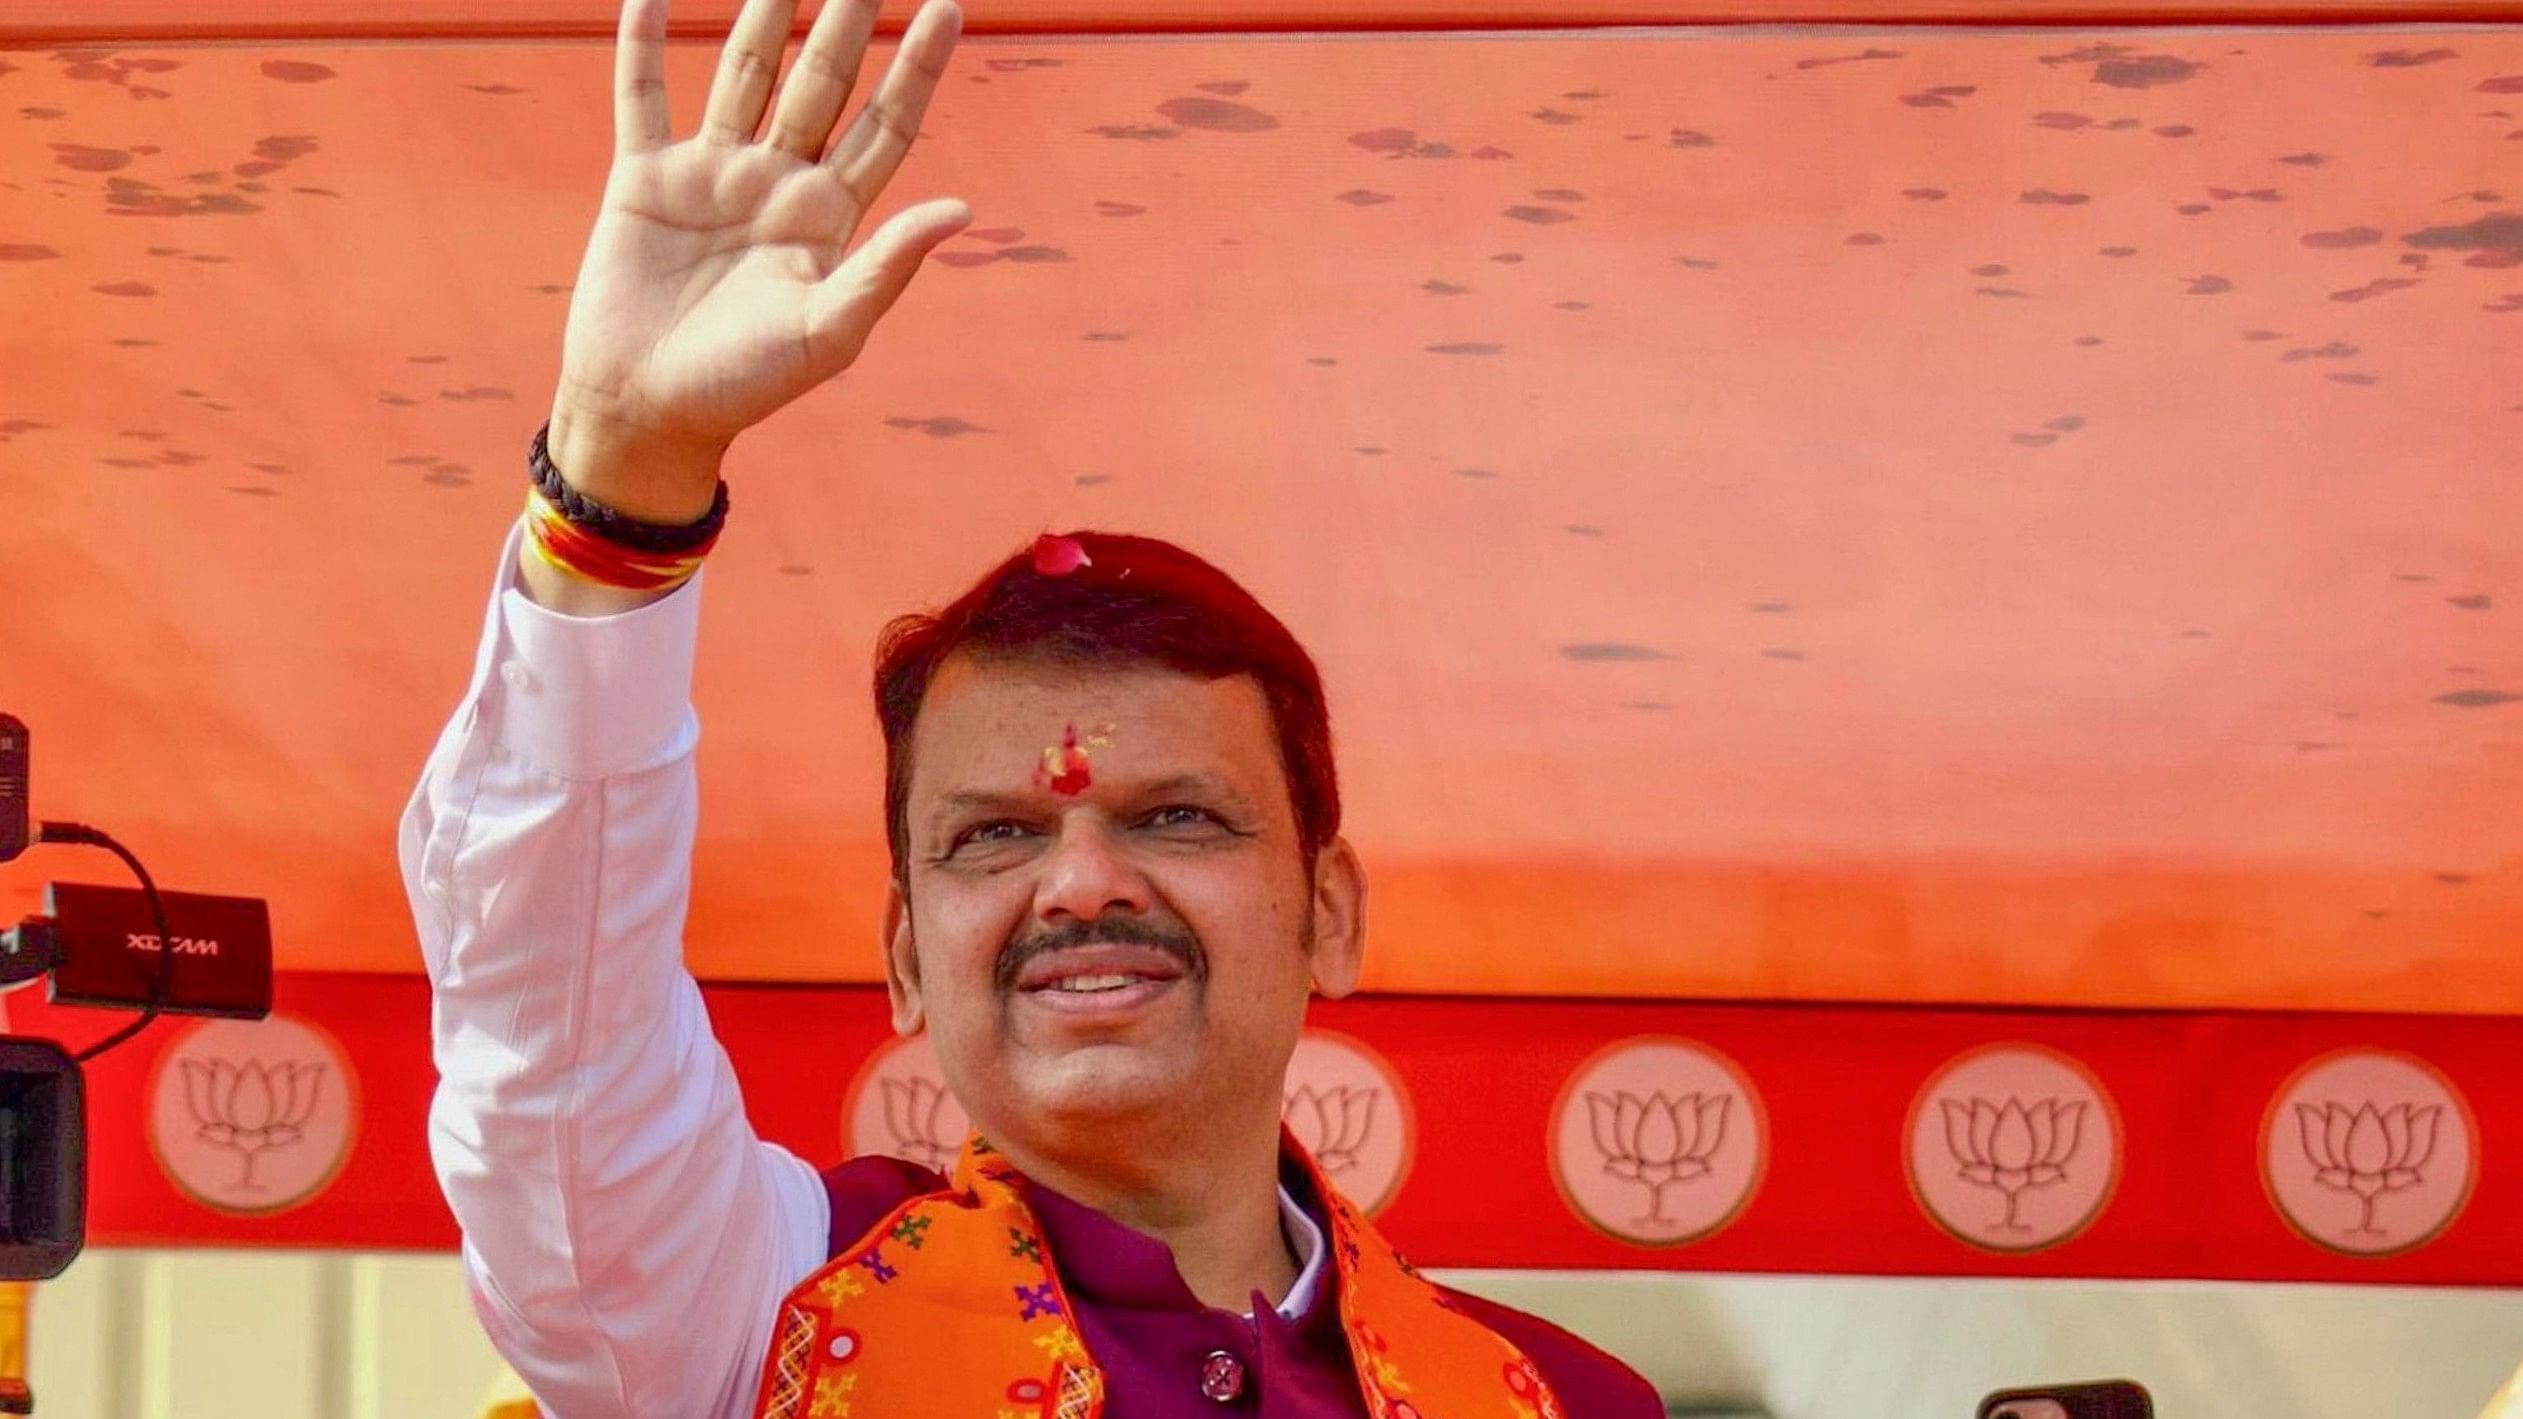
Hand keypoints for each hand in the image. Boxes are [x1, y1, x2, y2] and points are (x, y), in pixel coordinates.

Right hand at [547, 0, 970, 521]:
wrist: (649, 411)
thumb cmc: (747, 386)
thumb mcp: (831, 331)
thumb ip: (889, 266)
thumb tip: (962, 208)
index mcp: (831, 218)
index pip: (885, 126)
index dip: (916, 69)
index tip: (948, 7)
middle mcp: (778, 183)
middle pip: (821, 82)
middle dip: (846, 19)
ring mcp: (712, 175)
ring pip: (743, 72)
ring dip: (763, 13)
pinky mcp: (644, 180)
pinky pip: (644, 99)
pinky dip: (642, 48)